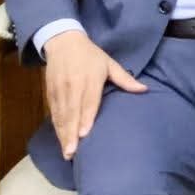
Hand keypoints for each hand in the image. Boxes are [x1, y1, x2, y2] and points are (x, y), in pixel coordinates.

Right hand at [42, 30, 146, 159]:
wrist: (63, 42)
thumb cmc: (90, 55)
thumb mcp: (109, 63)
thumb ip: (125, 79)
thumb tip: (144, 90)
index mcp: (89, 80)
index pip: (87, 102)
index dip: (85, 118)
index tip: (84, 135)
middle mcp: (73, 87)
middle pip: (71, 113)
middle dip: (70, 134)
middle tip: (72, 153)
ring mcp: (59, 90)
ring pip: (61, 116)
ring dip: (62, 134)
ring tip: (67, 152)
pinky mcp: (50, 93)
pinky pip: (54, 113)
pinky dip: (57, 127)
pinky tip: (61, 139)